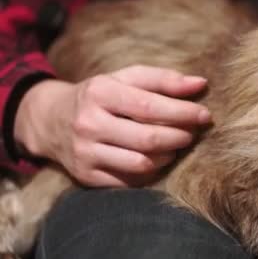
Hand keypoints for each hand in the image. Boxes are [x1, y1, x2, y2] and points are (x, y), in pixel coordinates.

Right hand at [14, 65, 209, 186]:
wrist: (51, 120)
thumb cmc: (101, 96)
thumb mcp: (125, 78)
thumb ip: (164, 79)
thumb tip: (201, 83)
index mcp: (99, 93)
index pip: (149, 106)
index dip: (183, 112)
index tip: (205, 115)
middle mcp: (88, 123)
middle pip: (148, 138)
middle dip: (180, 136)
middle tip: (193, 132)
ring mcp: (85, 153)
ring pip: (142, 163)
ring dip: (169, 155)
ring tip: (177, 145)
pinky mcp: (86, 176)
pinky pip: (130, 180)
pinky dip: (152, 171)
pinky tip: (158, 158)